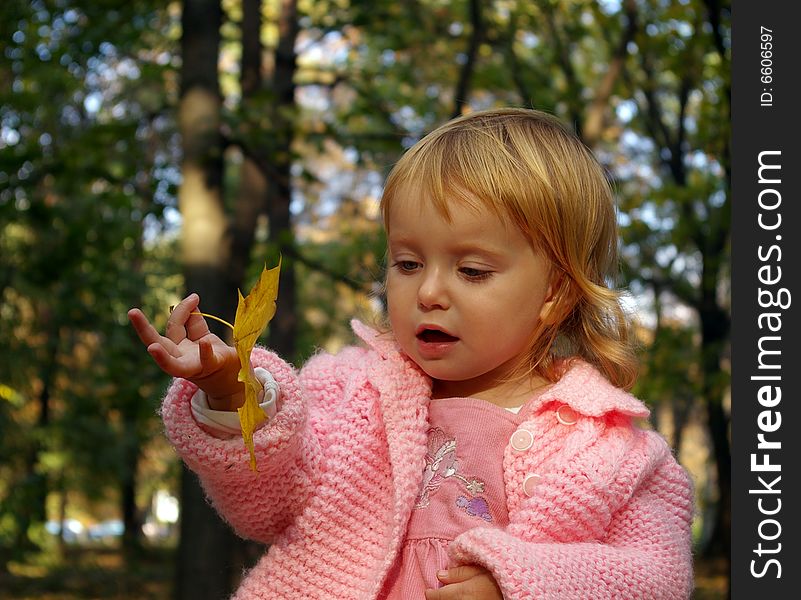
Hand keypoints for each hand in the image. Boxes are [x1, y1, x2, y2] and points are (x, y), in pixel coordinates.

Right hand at [128, 294, 244, 410]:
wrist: (230, 376)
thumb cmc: (212, 353)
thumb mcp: (201, 335)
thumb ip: (194, 320)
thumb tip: (192, 298)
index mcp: (177, 345)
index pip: (174, 326)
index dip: (182, 310)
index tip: (195, 297)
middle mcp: (179, 356)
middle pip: (157, 342)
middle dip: (142, 328)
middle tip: (132, 312)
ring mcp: (192, 365)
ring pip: (171, 364)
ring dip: (161, 357)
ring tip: (152, 348)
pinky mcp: (210, 367)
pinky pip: (205, 361)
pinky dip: (205, 352)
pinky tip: (204, 343)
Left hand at [425, 565, 502, 599]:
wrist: (518, 592)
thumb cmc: (499, 579)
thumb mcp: (479, 570)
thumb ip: (459, 573)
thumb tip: (439, 575)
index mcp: (461, 593)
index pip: (437, 597)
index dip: (431, 594)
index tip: (430, 591)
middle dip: (440, 599)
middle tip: (440, 594)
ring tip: (454, 596)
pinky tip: (463, 598)